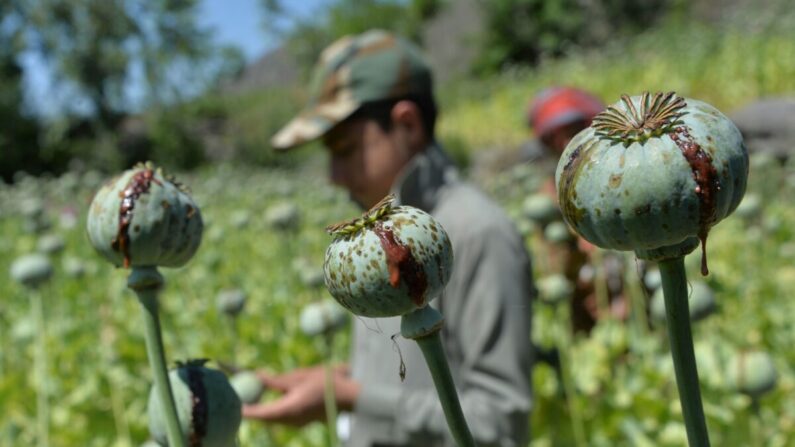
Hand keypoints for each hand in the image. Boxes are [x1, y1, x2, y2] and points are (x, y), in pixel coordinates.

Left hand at [242, 364, 359, 425]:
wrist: (348, 396)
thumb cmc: (325, 382)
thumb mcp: (298, 377)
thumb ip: (276, 381)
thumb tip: (256, 377)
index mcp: (288, 409)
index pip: (259, 413)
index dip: (245, 410)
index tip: (232, 404)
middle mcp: (290, 421)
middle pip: (264, 418)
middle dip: (251, 409)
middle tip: (240, 396)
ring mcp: (296, 423)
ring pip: (272, 419)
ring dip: (262, 409)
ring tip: (252, 396)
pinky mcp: (301, 422)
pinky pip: (282, 417)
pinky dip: (273, 409)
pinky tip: (271, 398)